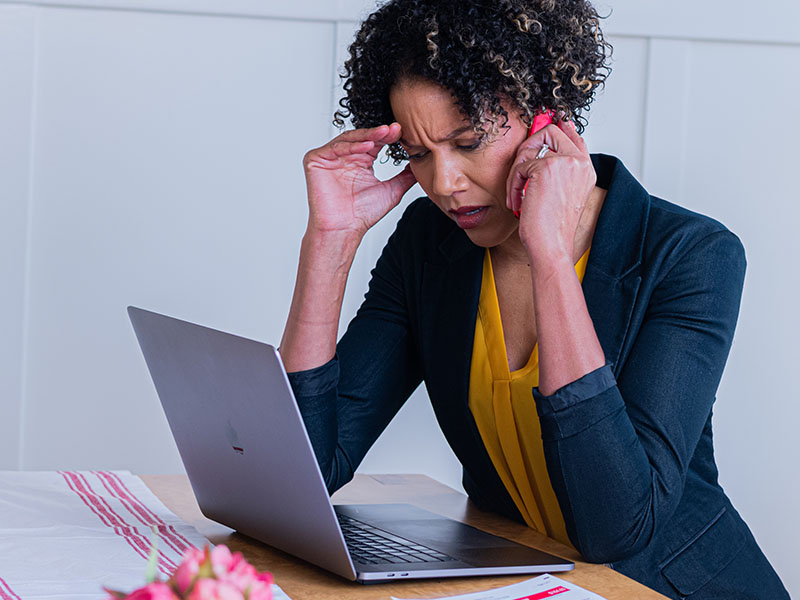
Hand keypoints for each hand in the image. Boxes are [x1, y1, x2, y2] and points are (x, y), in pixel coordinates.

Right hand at [303, 123, 416, 238]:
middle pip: (363, 137)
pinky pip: (334, 147)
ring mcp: (329, 157)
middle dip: (379, 133)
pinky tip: (367, 145)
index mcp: (361, 161)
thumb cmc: (362, 214)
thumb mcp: (392, 190)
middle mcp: (345, 157)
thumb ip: (405, 176)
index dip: (388, 137)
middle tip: (394, 129)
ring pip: (349, 139)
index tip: (402, 132)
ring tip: (384, 134)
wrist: (344, 229)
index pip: (375, 142)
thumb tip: (422, 164)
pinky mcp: (315, 159)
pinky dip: (351, 146)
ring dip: (367, 136)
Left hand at [505, 119, 596, 263]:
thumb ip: (556, 171)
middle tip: (520, 171)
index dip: (559, 126)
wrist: (551, 245)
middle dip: (528, 148)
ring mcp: (565, 162)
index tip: (546, 120)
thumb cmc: (551, 227)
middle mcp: (580, 162)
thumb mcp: (559, 195)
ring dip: (517, 173)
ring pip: (530, 149)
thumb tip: (538, 152)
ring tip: (517, 195)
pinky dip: (512, 185)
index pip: (574, 135)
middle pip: (551, 131)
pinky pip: (520, 166)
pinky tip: (517, 201)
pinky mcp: (546, 167)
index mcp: (586, 169)